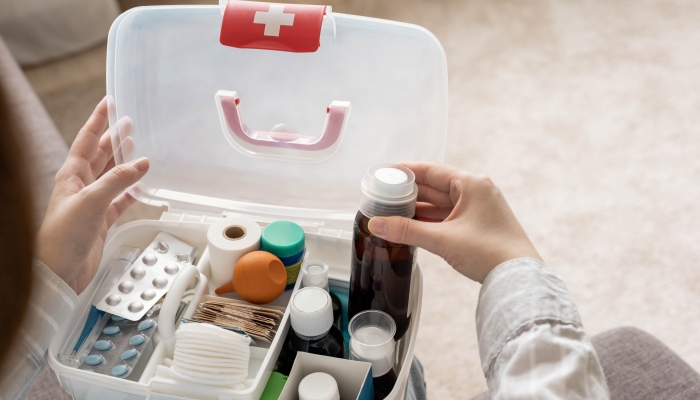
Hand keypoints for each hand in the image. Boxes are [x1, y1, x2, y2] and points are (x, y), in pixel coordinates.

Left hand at [36, 98, 148, 293]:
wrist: (60, 270)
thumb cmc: (63, 236)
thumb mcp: (91, 201)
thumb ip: (117, 181)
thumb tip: (140, 162)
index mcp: (71, 175)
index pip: (87, 140)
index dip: (98, 120)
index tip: (109, 102)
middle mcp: (81, 185)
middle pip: (101, 155)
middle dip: (114, 137)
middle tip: (129, 122)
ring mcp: (92, 202)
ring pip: (112, 176)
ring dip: (124, 162)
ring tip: (136, 146)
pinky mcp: (102, 220)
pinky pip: (121, 199)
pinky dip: (132, 191)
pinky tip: (141, 185)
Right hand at [367, 162, 541, 282]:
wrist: (519, 278)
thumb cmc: (489, 252)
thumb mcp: (442, 239)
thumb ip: (406, 230)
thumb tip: (376, 224)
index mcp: (472, 184)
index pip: (431, 170)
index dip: (407, 171)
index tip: (386, 173)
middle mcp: (477, 191)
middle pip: (435, 186)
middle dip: (410, 193)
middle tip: (384, 196)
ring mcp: (479, 208)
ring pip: (441, 203)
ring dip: (419, 209)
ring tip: (392, 212)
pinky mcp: (479, 225)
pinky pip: (449, 216)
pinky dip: (431, 220)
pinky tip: (413, 226)